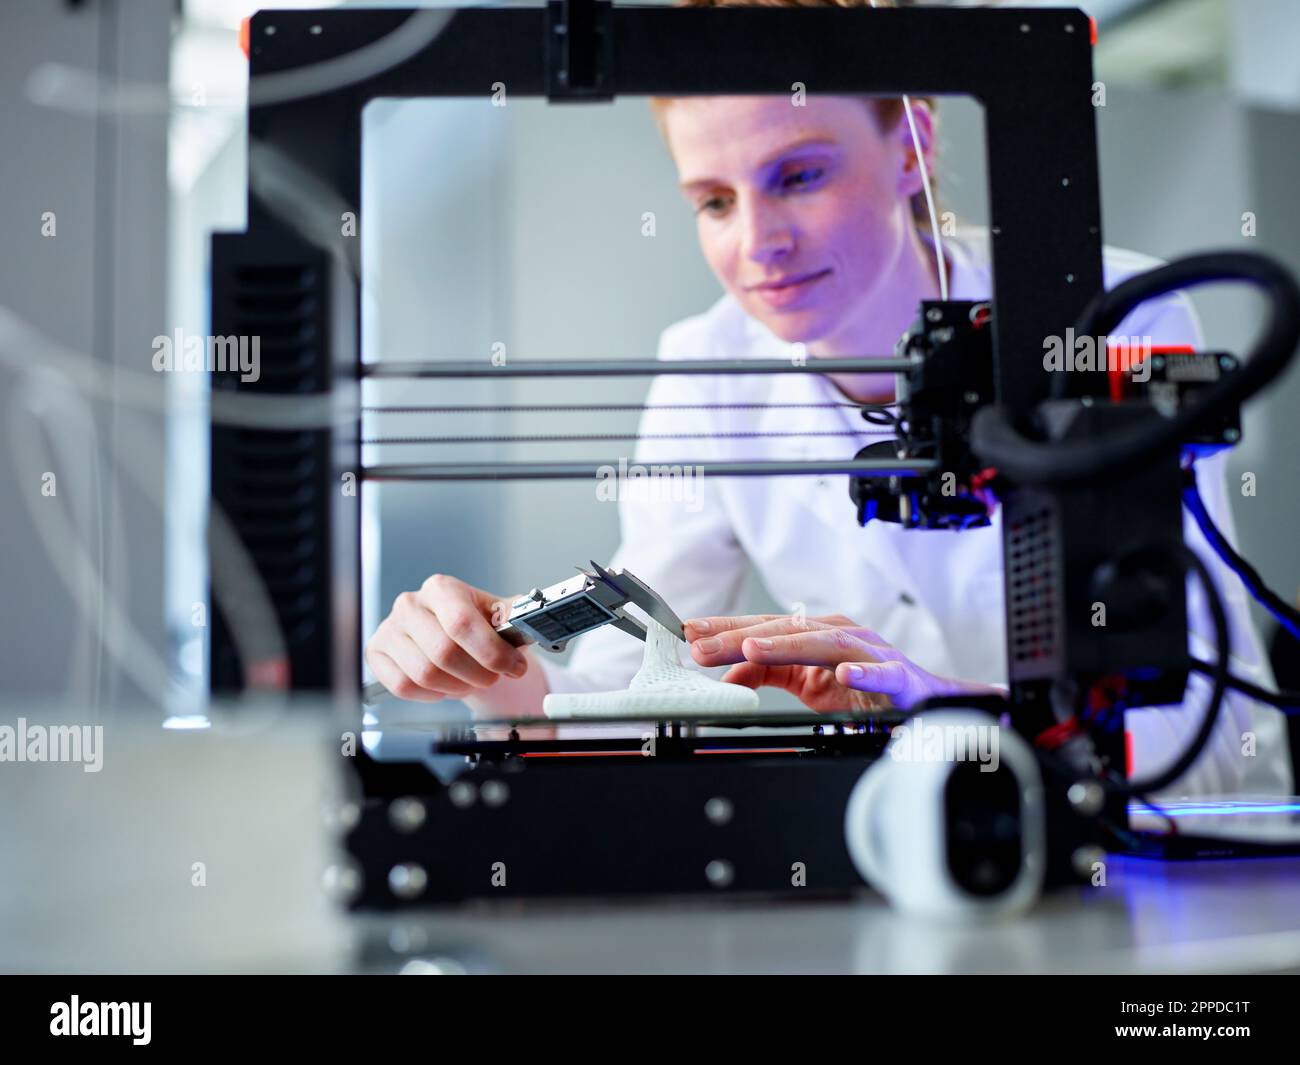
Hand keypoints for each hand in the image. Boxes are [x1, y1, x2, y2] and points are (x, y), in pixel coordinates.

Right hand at [364, 575, 528, 702]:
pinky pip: (404, 687)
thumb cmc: (475, 624)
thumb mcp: (499, 614)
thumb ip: (516, 616)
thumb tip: (535, 617)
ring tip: (469, 681)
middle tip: (492, 677)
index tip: (514, 666)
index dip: (492, 652)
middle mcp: (410, 604)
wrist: (449, 633)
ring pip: (425, 674)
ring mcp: (390, 629)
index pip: (463, 623)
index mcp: (442, 588)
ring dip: (457, 686)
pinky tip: (445, 685)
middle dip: (478, 674)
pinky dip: (432, 694)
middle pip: (444, 653)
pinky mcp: (377, 653)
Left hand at [684, 613, 1005, 711]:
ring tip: (752, 650)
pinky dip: (863, 672)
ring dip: (788, 645)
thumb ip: (769, 673)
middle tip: (703, 645)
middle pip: (786, 631)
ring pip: (827, 644)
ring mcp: (871, 652)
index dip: (725, 629)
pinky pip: (882, 673)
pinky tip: (842, 675)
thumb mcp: (807, 682)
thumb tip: (727, 671)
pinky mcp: (899, 677)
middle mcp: (840, 635)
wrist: (923, 702)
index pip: (763, 628)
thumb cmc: (864, 688)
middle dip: (741, 637)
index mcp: (815, 635)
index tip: (688, 632)